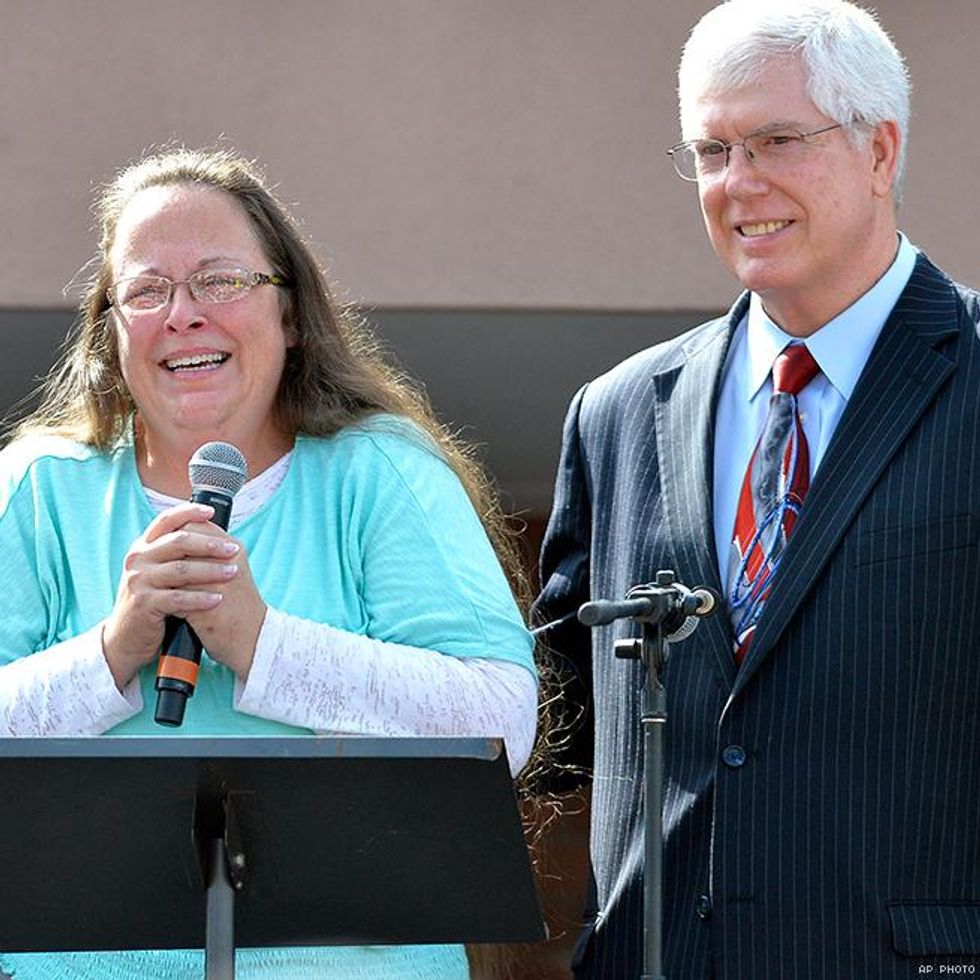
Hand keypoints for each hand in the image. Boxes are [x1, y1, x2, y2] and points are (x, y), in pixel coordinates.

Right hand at [101, 503, 257, 688]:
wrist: (127, 637)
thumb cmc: (153, 601)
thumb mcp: (161, 573)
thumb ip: (177, 554)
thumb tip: (213, 534)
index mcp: (144, 547)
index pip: (166, 521)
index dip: (188, 512)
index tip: (211, 511)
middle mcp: (138, 559)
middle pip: (178, 542)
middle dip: (210, 544)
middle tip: (233, 549)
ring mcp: (138, 580)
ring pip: (180, 570)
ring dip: (211, 570)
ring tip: (233, 572)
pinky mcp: (142, 603)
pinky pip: (177, 598)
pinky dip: (200, 598)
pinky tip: (218, 599)